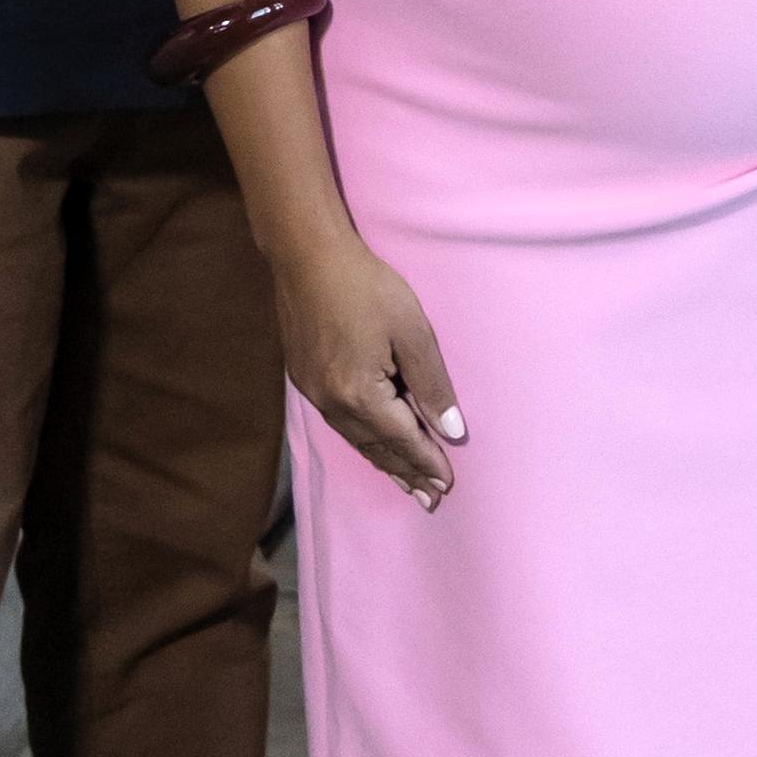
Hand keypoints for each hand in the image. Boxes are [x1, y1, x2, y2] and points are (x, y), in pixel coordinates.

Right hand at [271, 232, 465, 507]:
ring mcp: (313, 393)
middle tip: (430, 500)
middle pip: (377, 449)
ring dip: (384, 463)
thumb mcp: (412, 331)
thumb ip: (432, 385)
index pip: (403, 440)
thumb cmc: (365, 286)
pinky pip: (340, 424)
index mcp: (360, 394)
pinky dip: (363, 441)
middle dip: (407, 474)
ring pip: (356, 440)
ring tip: (407, 484)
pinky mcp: (304, 380)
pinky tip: (373, 445)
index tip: (448, 484)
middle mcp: (332, 403)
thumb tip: (452, 430)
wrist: (306, 257)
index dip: (427, 462)